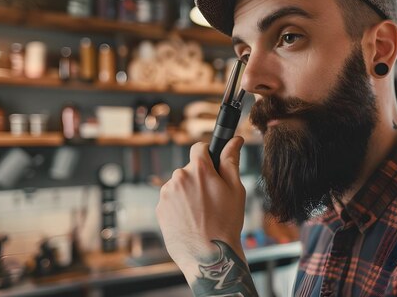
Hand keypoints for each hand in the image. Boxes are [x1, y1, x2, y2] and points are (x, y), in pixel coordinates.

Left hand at [156, 136, 246, 279]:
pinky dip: (179, 206)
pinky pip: (171, 200)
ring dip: (188, 192)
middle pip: (189, 168)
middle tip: (212, 199)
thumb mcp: (236, 189)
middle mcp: (179, 177)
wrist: (208, 256)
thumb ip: (231, 160)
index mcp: (199, 170)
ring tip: (201, 213)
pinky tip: (191, 220)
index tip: (212, 166)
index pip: (199, 148)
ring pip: (179, 184)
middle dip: (199, 178)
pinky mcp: (160, 209)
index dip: (207, 155)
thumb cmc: (226, 223)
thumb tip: (234, 140)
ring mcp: (166, 194)